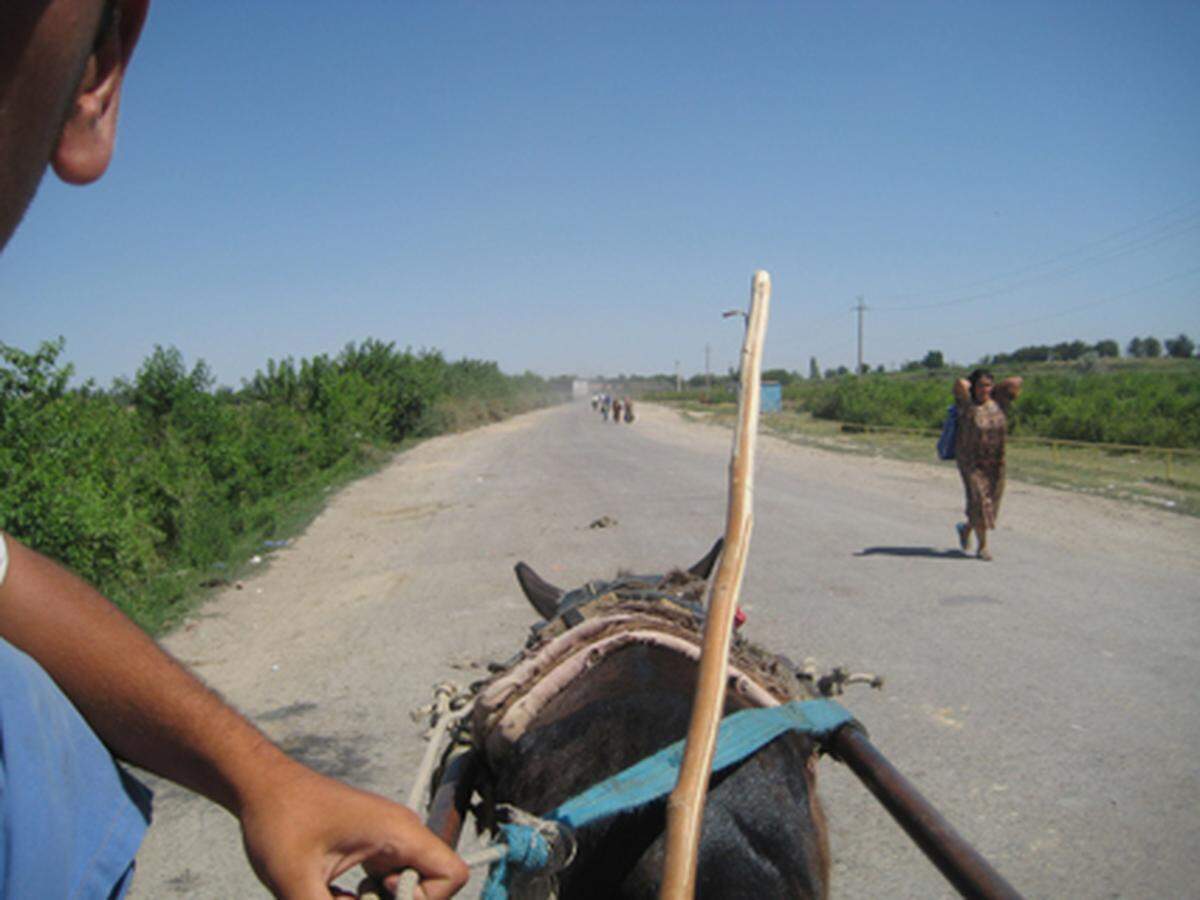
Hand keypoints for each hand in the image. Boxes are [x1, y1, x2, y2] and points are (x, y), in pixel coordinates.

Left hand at [237, 758, 467, 898]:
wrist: (261, 787)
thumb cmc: (279, 822)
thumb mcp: (297, 883)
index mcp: (397, 832)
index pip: (452, 873)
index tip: (381, 899)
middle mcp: (401, 835)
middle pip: (430, 886)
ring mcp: (387, 841)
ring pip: (406, 888)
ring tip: (335, 898)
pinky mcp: (371, 848)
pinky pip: (386, 884)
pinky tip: (330, 895)